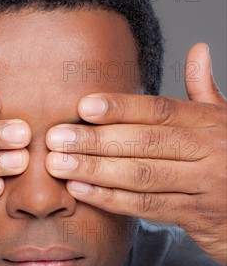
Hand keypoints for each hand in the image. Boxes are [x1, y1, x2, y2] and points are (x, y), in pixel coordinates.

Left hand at [46, 43, 226, 265]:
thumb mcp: (224, 122)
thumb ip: (204, 91)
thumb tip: (198, 49)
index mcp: (211, 123)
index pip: (160, 111)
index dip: (121, 107)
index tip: (83, 106)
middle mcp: (210, 151)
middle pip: (145, 142)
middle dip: (96, 140)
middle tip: (55, 138)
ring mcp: (205, 185)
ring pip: (142, 175)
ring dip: (95, 170)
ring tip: (59, 164)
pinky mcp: (197, 216)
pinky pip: (148, 205)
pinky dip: (111, 199)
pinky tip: (81, 190)